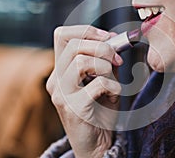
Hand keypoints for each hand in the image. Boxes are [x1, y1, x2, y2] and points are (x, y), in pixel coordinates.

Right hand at [46, 25, 122, 157]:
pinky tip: (114, 95)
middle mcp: (56, 81)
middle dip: (102, 46)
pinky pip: (98, 84)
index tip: (108, 38)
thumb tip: (114, 39)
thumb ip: (106, 61)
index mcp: (61, 71)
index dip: (86, 31)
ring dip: (106, 67)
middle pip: (72, 44)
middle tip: (118, 59)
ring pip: (82, 61)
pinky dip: (114, 86)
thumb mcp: (104, 80)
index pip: (62, 35)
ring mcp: (62, 95)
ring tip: (113, 81)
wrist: (98, 143)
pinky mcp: (74, 108)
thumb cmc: (101, 111)